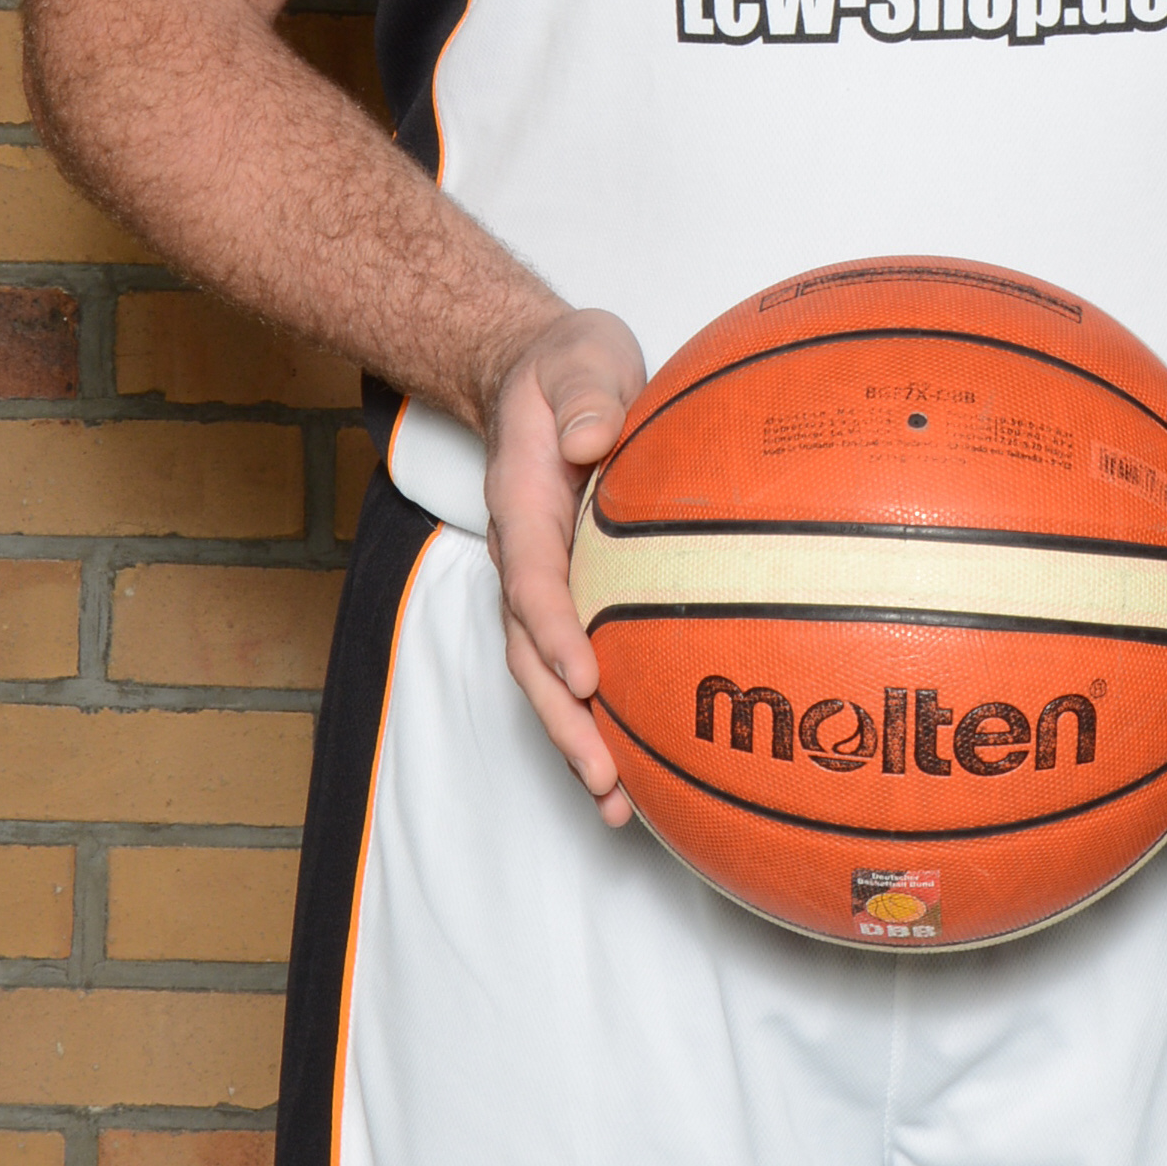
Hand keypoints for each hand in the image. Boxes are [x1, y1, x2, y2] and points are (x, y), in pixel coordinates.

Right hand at [481, 307, 646, 826]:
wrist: (538, 375)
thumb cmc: (564, 367)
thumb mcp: (576, 357)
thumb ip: (582, 394)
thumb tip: (589, 439)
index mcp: (522, 505)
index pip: (532, 578)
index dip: (554, 630)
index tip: (584, 677)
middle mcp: (524, 558)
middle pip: (531, 654)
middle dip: (562, 721)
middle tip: (604, 780)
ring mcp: (545, 582)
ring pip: (548, 675)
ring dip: (577, 739)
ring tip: (619, 808)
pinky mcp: (573, 594)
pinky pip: (580, 661)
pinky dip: (602, 717)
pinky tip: (643, 766)